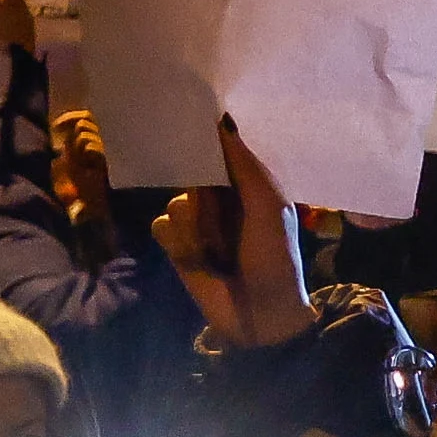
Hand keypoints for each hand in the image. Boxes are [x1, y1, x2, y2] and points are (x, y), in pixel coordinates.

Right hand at [147, 122, 316, 350]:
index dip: (204, 138)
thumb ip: (245, 167)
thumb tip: (222, 122)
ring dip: (195, 225)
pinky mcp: (177, 245)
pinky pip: (162, 225)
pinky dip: (178, 241)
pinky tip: (198, 258)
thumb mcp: (269, 207)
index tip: (188, 121)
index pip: (218, 150)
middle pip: (189, 173)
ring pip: (176, 201)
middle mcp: (220, 198)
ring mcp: (197, 222)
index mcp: (248, 185)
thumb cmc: (274, 257)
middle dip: (198, 187)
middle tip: (213, 205)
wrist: (260, 315)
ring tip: (217, 249)